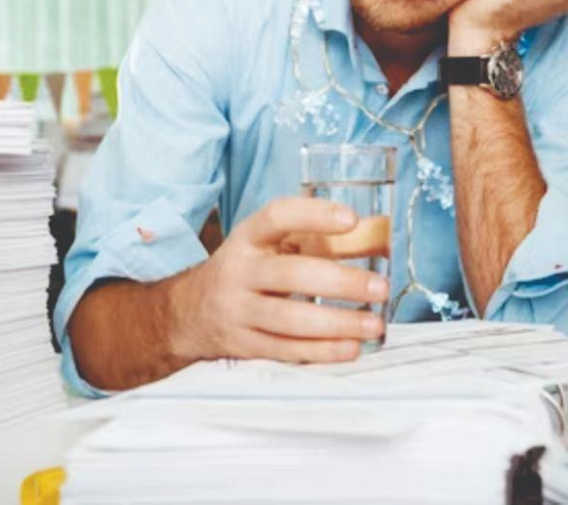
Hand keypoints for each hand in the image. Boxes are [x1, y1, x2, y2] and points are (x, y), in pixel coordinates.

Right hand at [165, 197, 389, 364]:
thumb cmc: (245, 272)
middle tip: (379, 287)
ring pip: (289, 320)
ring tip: (373, 324)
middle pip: (290, 274)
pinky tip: (351, 347)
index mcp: (247, 238)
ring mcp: (237, 311)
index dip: (314, 215)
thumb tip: (375, 235)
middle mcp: (238, 271)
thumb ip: (309, 239)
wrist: (189, 312)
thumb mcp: (263, 246)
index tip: (351, 220)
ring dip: (337, 323)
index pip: (277, 217)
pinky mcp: (243, 345)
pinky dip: (322, 351)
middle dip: (340, 282)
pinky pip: (286, 350)